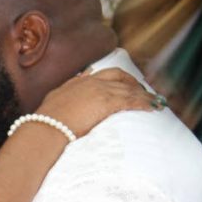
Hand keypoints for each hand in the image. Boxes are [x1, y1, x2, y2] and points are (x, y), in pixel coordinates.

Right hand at [36, 68, 162, 137]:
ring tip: (155, 101)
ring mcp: (100, 90)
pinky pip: (131, 100)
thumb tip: (74, 85)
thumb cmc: (47, 120)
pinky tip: (152, 107)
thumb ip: (67, 91)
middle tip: (143, 91)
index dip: (117, 78)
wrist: (47, 126)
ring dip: (143, 94)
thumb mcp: (55, 100)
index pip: (103, 74)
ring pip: (128, 89)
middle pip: (119, 76)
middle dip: (133, 83)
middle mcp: (92, 82)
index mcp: (79, 82)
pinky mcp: (107, 102)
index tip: (124, 83)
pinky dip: (144, 102)